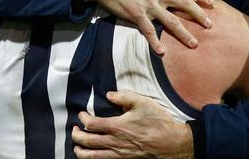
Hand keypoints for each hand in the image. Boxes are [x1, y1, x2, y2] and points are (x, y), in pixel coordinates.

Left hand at [72, 90, 193, 158]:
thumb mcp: (142, 102)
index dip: (82, 119)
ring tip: (77, 148)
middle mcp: (115, 143)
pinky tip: (93, 156)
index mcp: (117, 126)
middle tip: (74, 131)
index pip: (91, 124)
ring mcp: (120, 154)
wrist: (174, 143)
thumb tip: (109, 95)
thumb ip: (123, 96)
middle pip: (87, 142)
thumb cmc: (159, 122)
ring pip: (93, 157)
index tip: (82, 114)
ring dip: (81, 152)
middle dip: (77, 136)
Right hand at [85, 0, 211, 54]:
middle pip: (185, 4)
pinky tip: (162, 52)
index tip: (211, 3)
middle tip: (210, 25)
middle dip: (199, 15)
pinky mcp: (136, 15)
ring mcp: (148, 5)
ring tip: (194, 43)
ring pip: (171, 20)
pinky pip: (149, 31)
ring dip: (184, 33)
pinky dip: (156, 42)